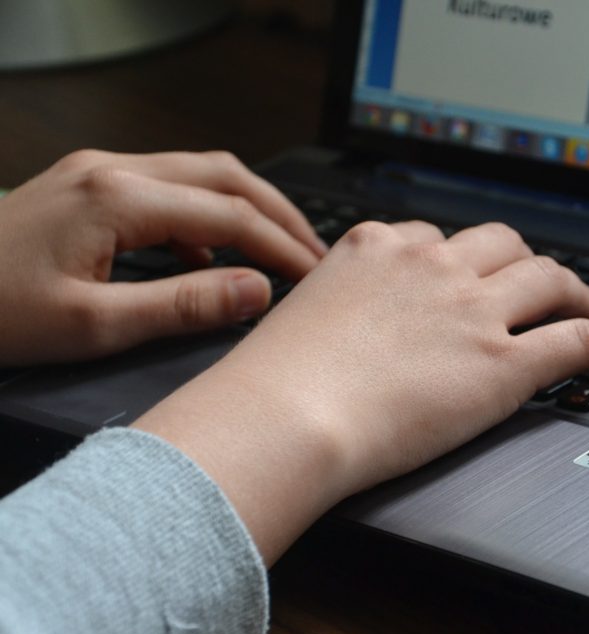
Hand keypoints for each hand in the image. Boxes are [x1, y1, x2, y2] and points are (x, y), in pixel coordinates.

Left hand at [0, 150, 326, 365]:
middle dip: (277, 213)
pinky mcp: (88, 186)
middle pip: (224, 175)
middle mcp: (111, 170)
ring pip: (199, 174)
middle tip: (314, 254)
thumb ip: (185, 305)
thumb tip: (258, 291)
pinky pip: (167, 189)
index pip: (228, 214)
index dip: (281, 245)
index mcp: (116, 197)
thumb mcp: (94, 324)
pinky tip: (211, 259)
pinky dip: (205, 219)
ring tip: (277, 253)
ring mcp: (98, 172)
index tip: (317, 274)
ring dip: (245, 210)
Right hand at [135, 221, 588, 562]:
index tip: (470, 274)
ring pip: (545, 279)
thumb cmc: (274, 381)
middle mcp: (432, 267)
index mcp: (378, 247)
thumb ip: (337, 302)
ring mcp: (473, 311)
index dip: (463, 260)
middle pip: (501, 245)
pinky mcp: (503, 362)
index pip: (437, 240)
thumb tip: (344, 319)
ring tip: (588, 303)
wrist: (285, 417)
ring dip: (573, 288)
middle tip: (538, 283)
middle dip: (523, 261)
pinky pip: (577, 339)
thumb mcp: (300, 314)